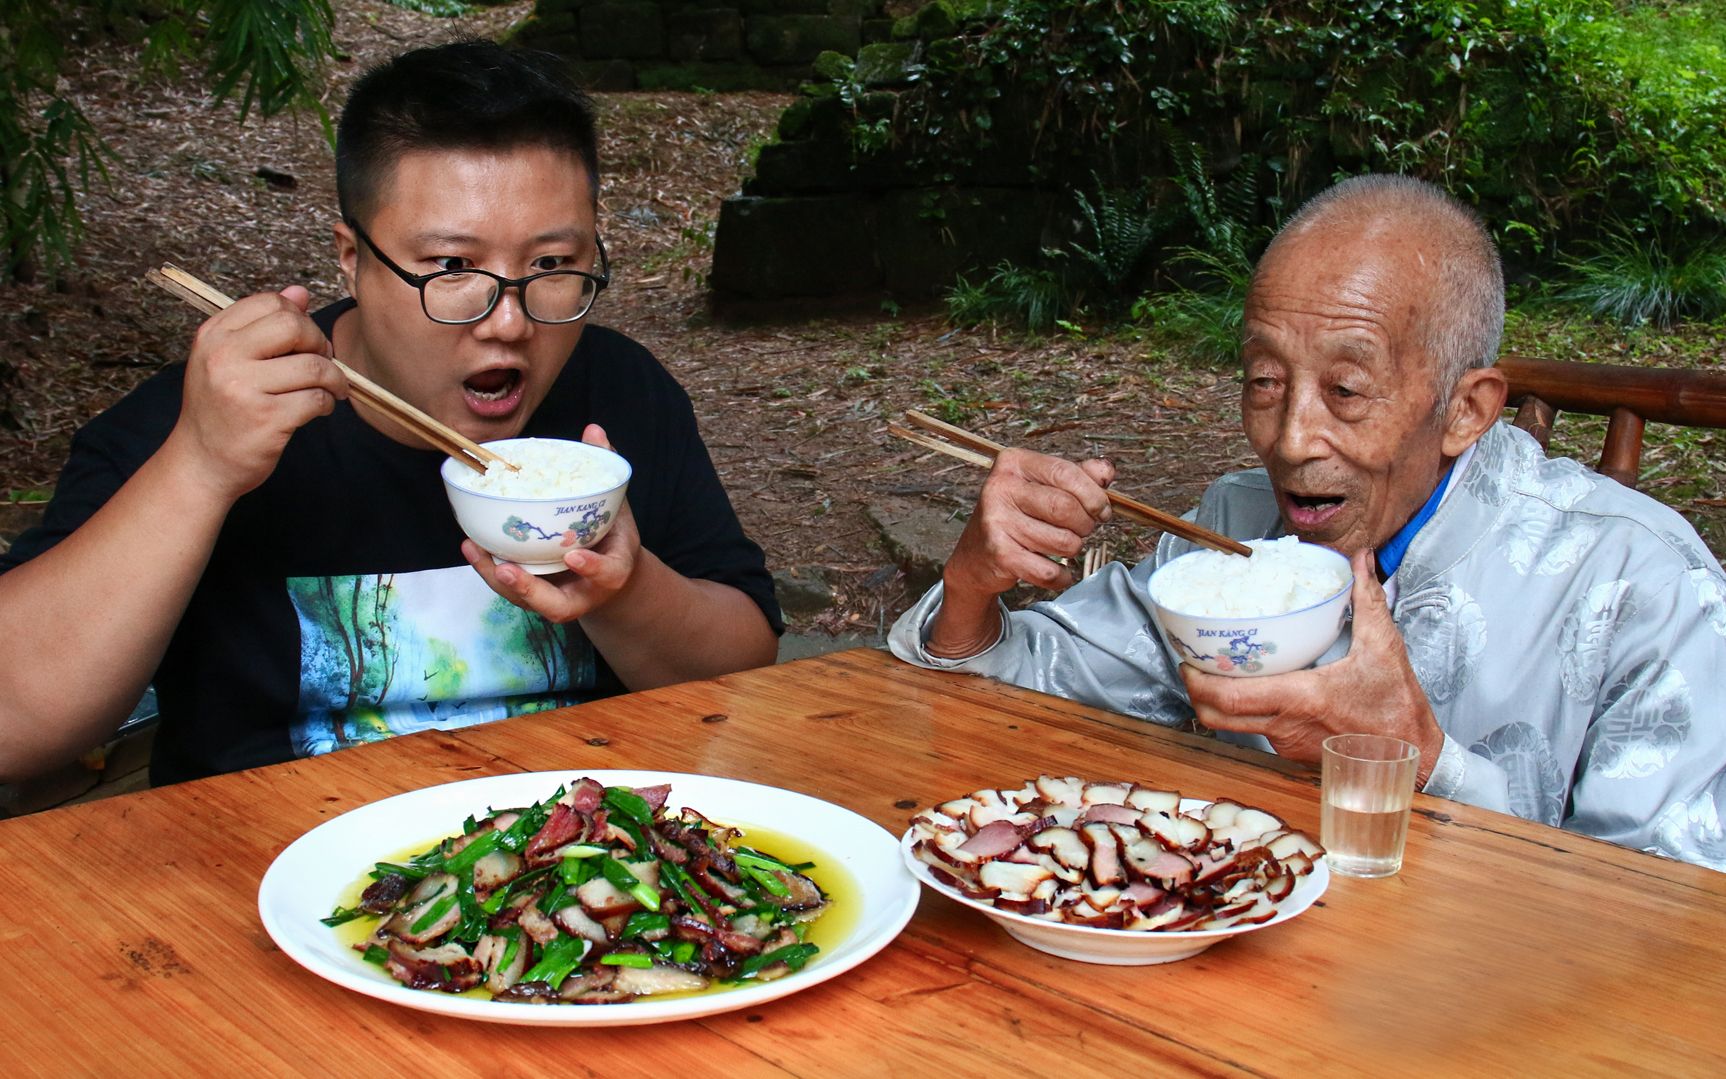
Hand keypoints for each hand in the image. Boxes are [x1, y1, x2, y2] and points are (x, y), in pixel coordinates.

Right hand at [165, 287, 344, 503]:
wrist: (201, 463)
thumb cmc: (220, 409)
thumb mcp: (227, 359)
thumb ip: (262, 324)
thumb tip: (299, 292)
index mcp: (214, 336)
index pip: (271, 302)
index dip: (299, 318)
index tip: (304, 340)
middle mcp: (223, 357)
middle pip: (294, 326)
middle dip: (319, 343)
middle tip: (322, 363)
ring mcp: (243, 389)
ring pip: (313, 366)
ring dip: (333, 378)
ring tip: (329, 389)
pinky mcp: (266, 419)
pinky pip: (316, 399)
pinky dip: (327, 403)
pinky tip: (319, 409)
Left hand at [462, 424, 643, 623]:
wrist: (610, 574)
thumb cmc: (612, 538)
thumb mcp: (618, 509)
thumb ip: (605, 474)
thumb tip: (594, 432)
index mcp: (612, 572)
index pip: (607, 574)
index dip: (592, 568)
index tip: (573, 555)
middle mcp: (583, 594)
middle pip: (556, 606)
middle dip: (529, 591)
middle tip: (506, 570)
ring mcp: (555, 598)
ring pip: (526, 601)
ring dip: (497, 580)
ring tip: (474, 549)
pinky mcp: (534, 595)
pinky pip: (510, 589)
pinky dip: (488, 569)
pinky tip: (471, 545)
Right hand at [926, 448, 1113, 656]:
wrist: (975, 556)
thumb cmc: (1017, 515)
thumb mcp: (1043, 486)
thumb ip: (1077, 476)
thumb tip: (1106, 472)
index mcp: (1013, 463)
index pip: (1066, 472)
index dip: (1094, 495)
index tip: (1102, 510)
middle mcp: (1000, 488)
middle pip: (1066, 508)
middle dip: (1086, 525)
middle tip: (1083, 530)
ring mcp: (997, 522)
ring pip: (1063, 542)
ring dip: (1073, 549)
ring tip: (1063, 546)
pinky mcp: (1000, 554)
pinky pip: (1049, 571)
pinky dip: (1062, 576)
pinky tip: (1059, 571)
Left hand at [1179, 548, 1444, 784]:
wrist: (1413, 759)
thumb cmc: (1398, 708)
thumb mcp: (1383, 647)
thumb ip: (1367, 600)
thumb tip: (1359, 560)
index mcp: (1299, 699)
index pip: (1228, 698)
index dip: (1197, 681)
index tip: (1188, 659)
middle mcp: (1284, 725)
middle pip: (1216, 717)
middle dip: (1195, 691)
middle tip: (1193, 664)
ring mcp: (1285, 742)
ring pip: (1232, 727)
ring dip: (1218, 702)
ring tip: (1218, 671)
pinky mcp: (1292, 752)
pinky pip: (1256, 731)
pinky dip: (1245, 711)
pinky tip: (1253, 687)